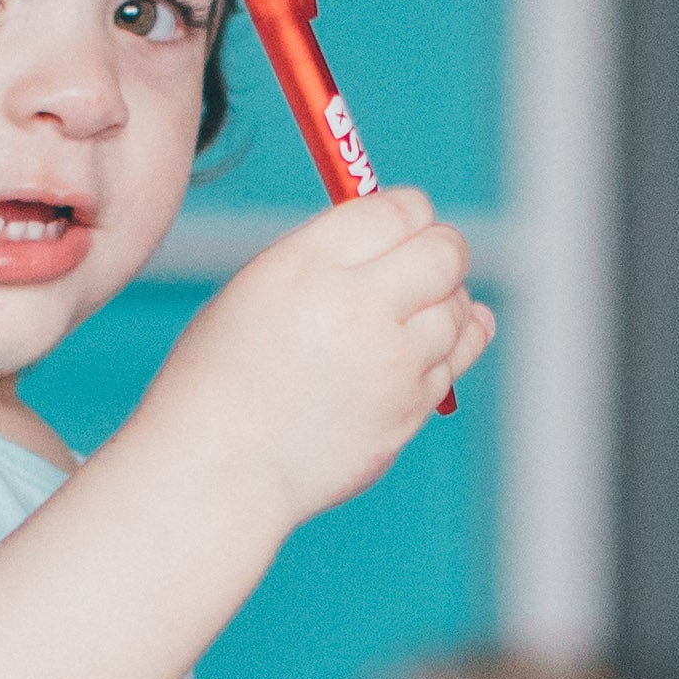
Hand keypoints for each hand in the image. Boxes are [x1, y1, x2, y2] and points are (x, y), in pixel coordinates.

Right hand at [130, 188, 493, 523]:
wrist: (219, 469)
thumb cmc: (222, 378)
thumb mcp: (255, 289)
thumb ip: (324, 257)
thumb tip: (391, 235)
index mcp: (308, 265)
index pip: (398, 209)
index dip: (411, 210)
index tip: (408, 222)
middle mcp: (358, 307)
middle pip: (445, 252)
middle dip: (443, 248)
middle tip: (430, 259)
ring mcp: (392, 363)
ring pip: (459, 307)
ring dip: (449, 300)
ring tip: (419, 308)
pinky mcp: (409, 409)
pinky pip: (455, 360)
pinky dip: (451, 345)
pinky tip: (435, 341)